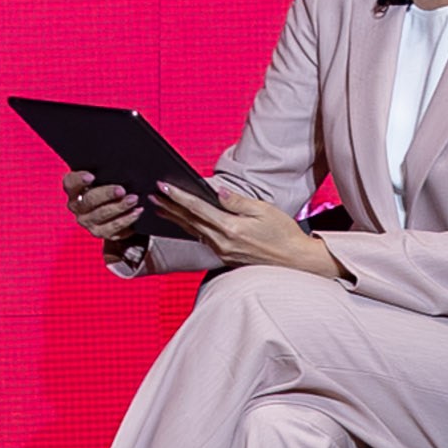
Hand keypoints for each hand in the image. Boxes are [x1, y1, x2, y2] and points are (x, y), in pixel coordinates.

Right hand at [61, 169, 152, 257]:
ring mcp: (88, 222)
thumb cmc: (107, 186)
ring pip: (102, 216)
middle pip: (89, 201)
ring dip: (120, 208)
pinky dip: (127, 220)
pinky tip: (137, 212)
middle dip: (106, 195)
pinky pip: (114, 229)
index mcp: (74, 190)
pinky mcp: (101, 233)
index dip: (79, 180)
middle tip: (122, 190)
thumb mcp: (103, 177)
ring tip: (134, 200)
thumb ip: (105, 172)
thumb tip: (119, 163)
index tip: (91, 176)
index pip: (71, 183)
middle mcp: (77, 207)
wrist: (114, 209)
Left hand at [159, 176, 346, 279]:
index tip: (162, 186)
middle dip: (169, 206)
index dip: (177, 196)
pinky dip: (189, 228)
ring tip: (159, 206)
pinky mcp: (225, 257)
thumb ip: (237, 201)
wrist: (296, 261)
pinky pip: (202, 239)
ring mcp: (222, 252)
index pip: (197, 208)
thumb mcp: (263, 211)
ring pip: (193, 231)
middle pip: (189, 221)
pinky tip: (183, 222)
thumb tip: (216, 190)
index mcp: (231, 228)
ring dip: (175, 218)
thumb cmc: (283, 233)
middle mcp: (222, 242)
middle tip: (151, 194)